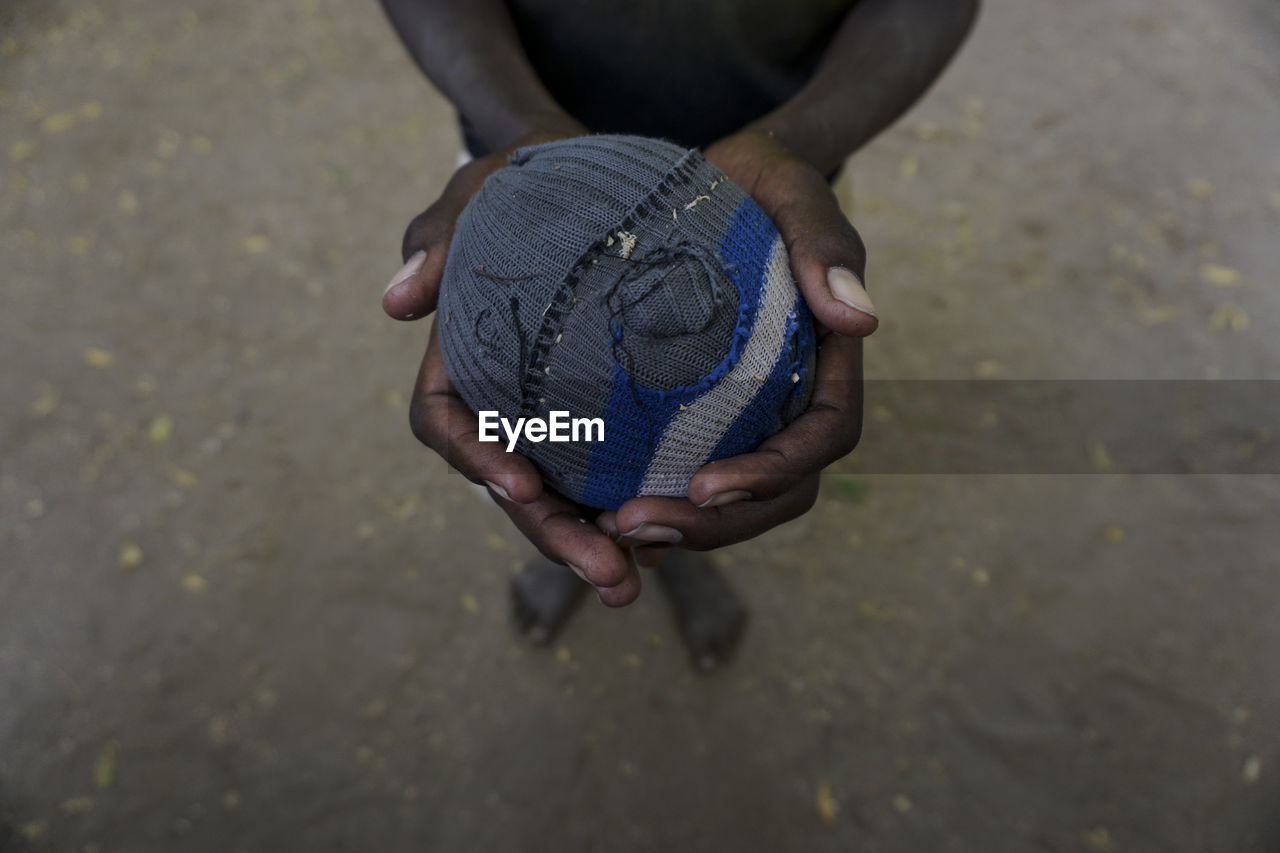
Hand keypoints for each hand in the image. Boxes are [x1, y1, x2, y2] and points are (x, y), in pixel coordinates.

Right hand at [384, 130, 643, 606]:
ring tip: (637, 580)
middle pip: (513, 486)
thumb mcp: (480, 191)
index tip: (520, 482)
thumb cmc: (527, 180)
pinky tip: (674, 539)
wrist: (595, 176)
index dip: (476, 460)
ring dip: (594, 544)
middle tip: (608, 574)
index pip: (446, 425)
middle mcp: (503, 400)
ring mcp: (553, 416)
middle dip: (552, 534)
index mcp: (460, 359)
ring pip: (562, 497)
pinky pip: (609, 476)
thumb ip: (439, 240)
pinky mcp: (604, 417)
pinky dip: (632, 511)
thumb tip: (396, 302)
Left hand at [595, 129, 873, 552]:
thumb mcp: (790, 186)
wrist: (701, 177)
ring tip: (606, 534)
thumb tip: (862, 320)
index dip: (772, 474)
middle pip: (774, 494)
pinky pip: (675, 476)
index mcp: (826, 362)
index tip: (705, 485)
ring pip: (726, 503)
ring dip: (674, 532)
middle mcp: (788, 402)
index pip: (821, 438)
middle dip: (713, 525)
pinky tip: (586, 517)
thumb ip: (827, 241)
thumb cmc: (753, 179)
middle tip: (635, 526)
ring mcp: (743, 416)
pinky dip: (642, 502)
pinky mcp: (693, 416)